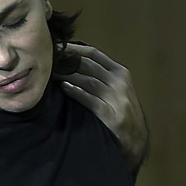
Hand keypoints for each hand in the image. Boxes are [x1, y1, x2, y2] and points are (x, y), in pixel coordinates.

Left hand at [55, 43, 148, 172]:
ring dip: (67, 75)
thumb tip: (71, 61)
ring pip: (88, 81)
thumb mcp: (115, 88)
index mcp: (120, 72)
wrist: (136, 138)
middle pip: (88, 65)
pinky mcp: (112, 115)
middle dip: (66, 61)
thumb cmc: (121, 110)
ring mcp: (117, 98)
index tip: (57, 47)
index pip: (94, 54)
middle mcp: (119, 82)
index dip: (73, 49)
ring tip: (51, 73)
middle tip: (48, 60)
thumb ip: (100, 75)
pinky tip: (64, 88)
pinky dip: (76, 93)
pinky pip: (91, 100)